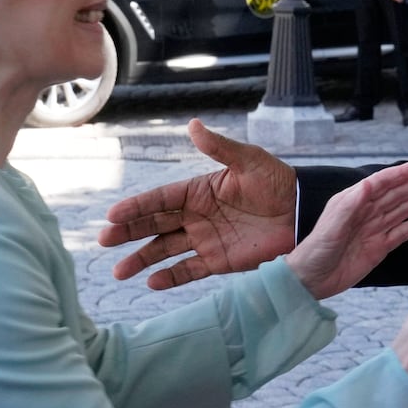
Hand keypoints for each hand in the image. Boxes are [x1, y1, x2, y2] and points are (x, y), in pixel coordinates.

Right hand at [99, 118, 296, 289]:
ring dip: (142, 259)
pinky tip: (151, 282)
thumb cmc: (277, 181)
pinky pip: (190, 270)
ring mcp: (206, 239)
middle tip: (104, 240)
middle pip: (155, 224)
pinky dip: (171, 277)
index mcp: (198, 190)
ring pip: (165, 250)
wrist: (303, 211)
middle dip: (129, 232)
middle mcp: (196, 215)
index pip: (160, 199)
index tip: (113, 215)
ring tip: (119, 271)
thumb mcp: (249, 160)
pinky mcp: (220, 260)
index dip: (136, 207)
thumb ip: (219, 148)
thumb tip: (193, 124)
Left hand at [286, 162, 407, 298]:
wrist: (311, 280)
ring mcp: (374, 229)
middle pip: (397, 194)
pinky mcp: (379, 247)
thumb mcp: (332, 226)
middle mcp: (366, 212)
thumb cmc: (316, 250)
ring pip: (403, 210)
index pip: (382, 182)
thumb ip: (350, 205)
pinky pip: (402, 232)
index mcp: (353, 201)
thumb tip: (369, 184)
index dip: (403, 173)